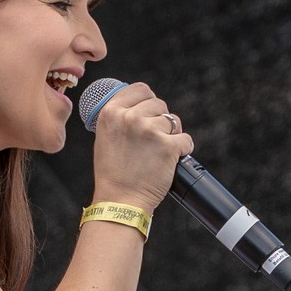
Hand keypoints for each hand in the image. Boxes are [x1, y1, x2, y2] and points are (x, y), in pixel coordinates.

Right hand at [91, 82, 193, 213]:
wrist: (120, 200)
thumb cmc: (113, 173)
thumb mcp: (105, 137)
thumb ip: (120, 118)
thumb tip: (140, 106)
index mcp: (111, 112)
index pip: (140, 89)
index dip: (148, 100)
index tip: (149, 113)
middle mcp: (129, 117)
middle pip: (159, 104)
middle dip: (160, 120)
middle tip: (151, 140)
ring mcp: (149, 131)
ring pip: (173, 121)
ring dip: (171, 135)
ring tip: (158, 152)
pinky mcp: (168, 146)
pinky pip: (185, 139)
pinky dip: (182, 150)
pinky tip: (171, 160)